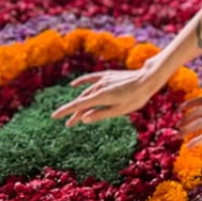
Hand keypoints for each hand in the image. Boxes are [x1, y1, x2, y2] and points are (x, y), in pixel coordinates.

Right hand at [51, 60, 166, 126]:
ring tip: (76, 114)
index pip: (78, 106)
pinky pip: (91, 78)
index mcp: (101, 97)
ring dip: (80, 103)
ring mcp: (103, 80)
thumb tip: (84, 119)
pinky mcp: (108, 76)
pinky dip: (82, 82)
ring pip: (87, 93)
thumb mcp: (119, 110)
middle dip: (74, 113)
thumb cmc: (136, 98)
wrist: (147, 79)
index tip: (54, 116)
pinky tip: (74, 85)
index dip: (66, 111)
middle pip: (83, 102)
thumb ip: (101, 114)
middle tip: (68, 125)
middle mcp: (99, 87)